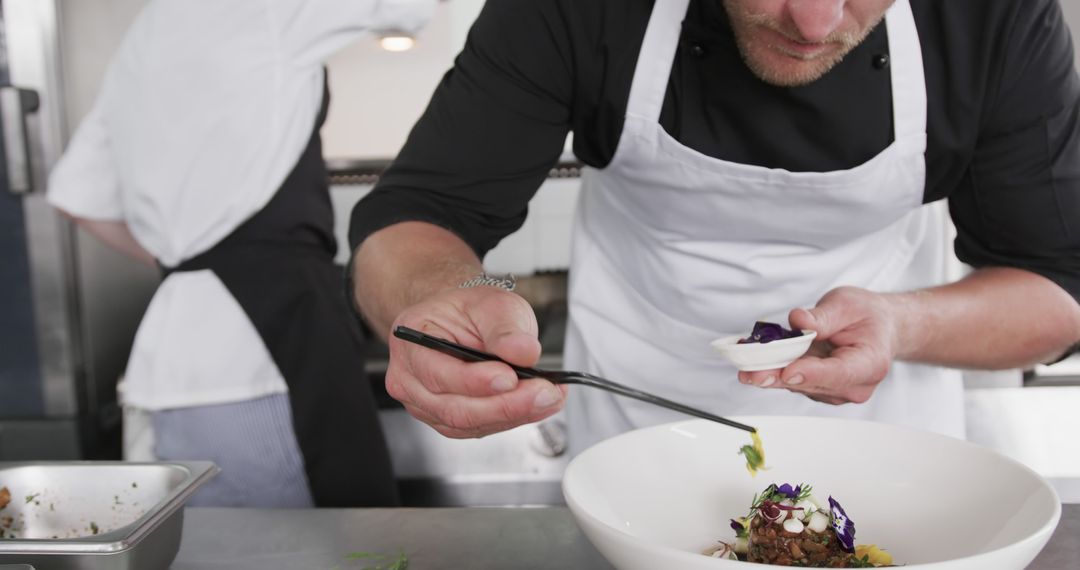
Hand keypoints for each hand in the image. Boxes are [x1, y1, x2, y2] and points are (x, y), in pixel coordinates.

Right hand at [385, 286, 567, 437]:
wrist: (461, 321)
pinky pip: (479, 428)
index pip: (438, 373)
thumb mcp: (492, 303)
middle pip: (454, 408)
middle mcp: (411, 379)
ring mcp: (427, 404)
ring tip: (548, 397)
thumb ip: (506, 328)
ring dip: (514, 415)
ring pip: (469, 423)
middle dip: (505, 404)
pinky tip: (536, 405)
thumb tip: (524, 352)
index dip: (475, 380)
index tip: (511, 377)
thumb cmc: (468, 311)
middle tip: (543, 392)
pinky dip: (511, 419)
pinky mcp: (448, 419)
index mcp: (412, 341)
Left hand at [737, 286, 900, 404]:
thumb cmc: (866, 317)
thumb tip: (799, 322)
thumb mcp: (847, 304)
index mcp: (870, 363)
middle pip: (811, 383)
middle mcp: (855, 385)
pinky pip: (794, 381)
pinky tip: (756, 360)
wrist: (877, 328)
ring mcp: (836, 391)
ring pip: (798, 384)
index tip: (787, 371)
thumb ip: (822, 316)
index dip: (811, 374)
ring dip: (771, 373)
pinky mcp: (819, 390)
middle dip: (778, 376)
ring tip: (745, 361)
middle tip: (750, 373)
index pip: (839, 373)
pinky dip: (775, 370)